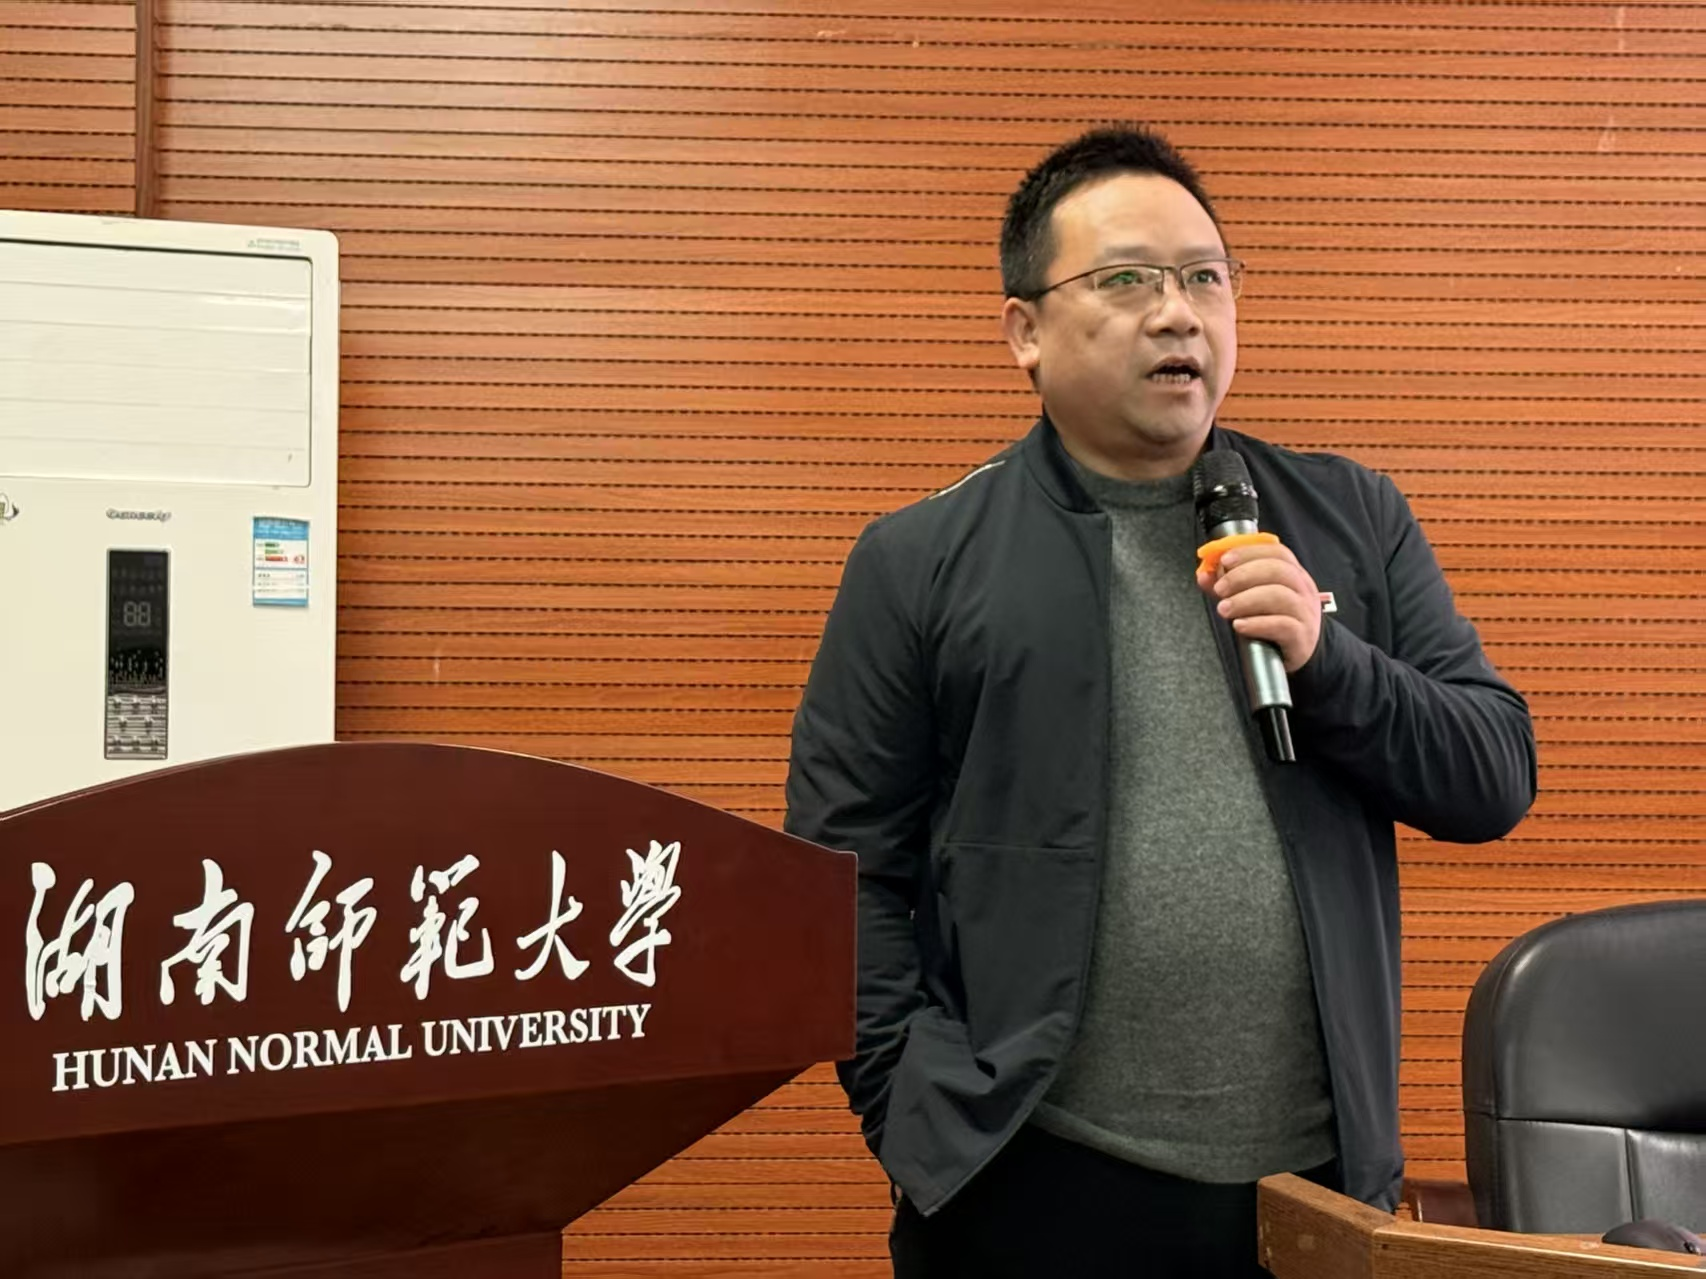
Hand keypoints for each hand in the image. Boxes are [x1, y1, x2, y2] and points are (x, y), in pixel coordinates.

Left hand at [1195, 542, 1321, 672]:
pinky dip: (1257, 623)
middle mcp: (1303, 590)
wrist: (1295, 656)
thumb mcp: (1249, 599)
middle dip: (1243, 575)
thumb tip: (1204, 575)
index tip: (1224, 560)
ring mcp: (1305, 613)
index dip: (1250, 552)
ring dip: (1246, 600)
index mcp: (1293, 575)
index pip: (1278, 553)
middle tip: (1220, 589)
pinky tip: (1240, 625)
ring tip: (1224, 609)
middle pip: (1278, 570)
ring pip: (1280, 596)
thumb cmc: (1272, 622)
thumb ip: (1227, 586)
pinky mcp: (1302, 637)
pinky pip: (1283, 625)